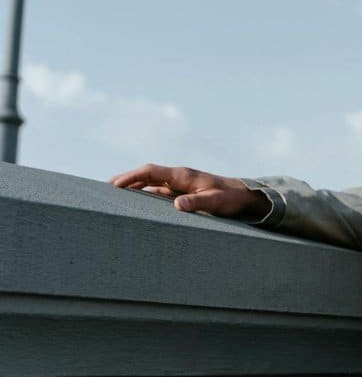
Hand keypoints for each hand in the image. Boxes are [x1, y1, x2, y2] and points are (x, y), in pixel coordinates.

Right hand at [109, 164, 269, 218]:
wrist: (244, 196)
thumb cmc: (231, 199)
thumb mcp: (215, 202)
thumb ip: (197, 203)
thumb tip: (177, 205)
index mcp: (183, 175)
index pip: (150, 171)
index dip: (131, 176)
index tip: (113, 184)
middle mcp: (178, 177)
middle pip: (146, 175)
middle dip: (125, 180)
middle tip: (103, 190)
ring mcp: (179, 184)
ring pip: (150, 184)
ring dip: (133, 188)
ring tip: (113, 197)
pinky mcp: (182, 192)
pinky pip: (159, 192)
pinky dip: (145, 195)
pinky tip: (135, 204)